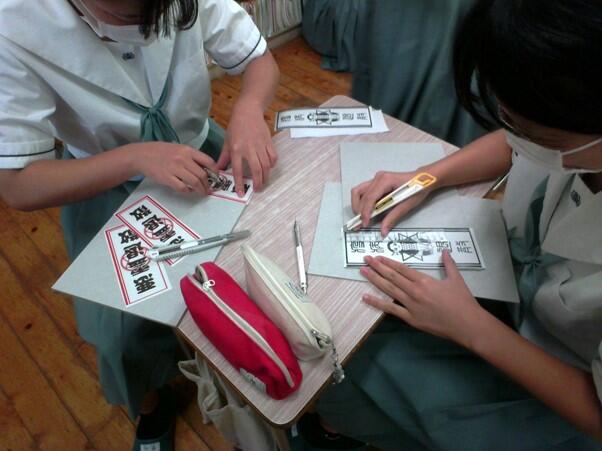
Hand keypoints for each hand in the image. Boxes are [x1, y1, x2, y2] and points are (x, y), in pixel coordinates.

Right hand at [130, 142, 217, 194]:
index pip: (208, 161)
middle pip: (202, 174)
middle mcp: (183, 159)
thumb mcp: (179, 149)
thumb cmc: (161, 152)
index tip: (216, 177)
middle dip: (208, 184)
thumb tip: (206, 169)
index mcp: (187, 150)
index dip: (215, 171)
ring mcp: (175, 169)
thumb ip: (192, 157)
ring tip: (202, 192)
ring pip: (194, 182)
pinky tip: (189, 191)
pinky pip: (182, 187)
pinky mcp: (167, 178)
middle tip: (209, 189)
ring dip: (201, 190)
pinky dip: (188, 191)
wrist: (142, 155)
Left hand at [217, 101, 276, 194]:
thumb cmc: (236, 126)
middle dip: (258, 182)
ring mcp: (260, 146)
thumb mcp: (227, 141)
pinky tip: (269, 168)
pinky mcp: (268, 142)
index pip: (237, 170)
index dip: (240, 183)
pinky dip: (272, 165)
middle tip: (257, 189)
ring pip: (266, 165)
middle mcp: (249, 149)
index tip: (241, 193)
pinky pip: (273, 157)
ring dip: (265, 176)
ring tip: (263, 182)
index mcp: (236, 149)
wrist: (248, 111)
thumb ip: (224, 157)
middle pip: (256, 170)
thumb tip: (219, 170)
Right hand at [351, 171, 433, 235]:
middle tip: (359, 224)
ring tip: (360, 218)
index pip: (370, 197)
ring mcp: (376, 179)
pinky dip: (361, 202)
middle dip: (359, 211)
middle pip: (360, 194)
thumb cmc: (418, 189)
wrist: (423, 179)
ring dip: (357, 205)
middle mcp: (378, 178)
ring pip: (358, 191)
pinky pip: (363, 192)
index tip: (365, 224)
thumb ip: (393, 218)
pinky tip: (366, 211)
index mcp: (386, 181)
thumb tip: (383, 231)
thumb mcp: (406, 205)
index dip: (365, 212)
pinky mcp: (376, 182)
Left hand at [360, 251, 484, 344]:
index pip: (402, 269)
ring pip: (388, 289)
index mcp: (424, 280)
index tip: (378, 257)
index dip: (388, 262)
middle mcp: (414, 291)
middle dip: (377, 267)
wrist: (467, 324)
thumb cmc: (463, 302)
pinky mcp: (410, 318)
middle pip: (392, 276)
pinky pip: (390, 309)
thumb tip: (445, 250)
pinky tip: (365, 297)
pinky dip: (377, 303)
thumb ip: (449, 264)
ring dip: (374, 279)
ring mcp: (411, 305)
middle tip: (365, 259)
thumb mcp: (456, 279)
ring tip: (363, 272)